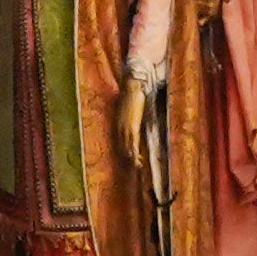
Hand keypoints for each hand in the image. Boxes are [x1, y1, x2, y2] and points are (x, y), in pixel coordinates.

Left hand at [127, 81, 172, 198]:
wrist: (131, 87)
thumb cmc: (131, 96)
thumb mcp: (129, 109)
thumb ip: (131, 116)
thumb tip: (135, 119)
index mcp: (118, 124)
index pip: (120, 142)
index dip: (124, 152)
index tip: (130, 160)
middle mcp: (119, 128)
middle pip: (122, 147)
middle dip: (128, 157)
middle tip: (135, 167)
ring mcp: (124, 127)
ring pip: (127, 146)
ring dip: (132, 157)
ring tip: (138, 167)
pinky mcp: (131, 125)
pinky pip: (132, 141)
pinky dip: (134, 150)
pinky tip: (136, 158)